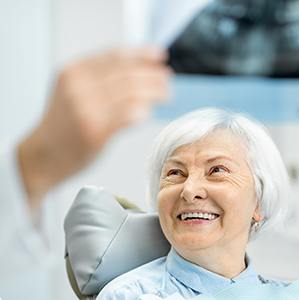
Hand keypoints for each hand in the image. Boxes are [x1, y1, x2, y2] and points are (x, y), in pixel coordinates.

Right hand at [17, 48, 171, 211]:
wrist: (42, 155)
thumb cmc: (64, 124)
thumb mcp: (73, 90)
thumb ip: (99, 78)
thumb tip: (141, 68)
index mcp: (73, 71)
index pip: (115, 56)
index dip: (142, 55)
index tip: (160, 56)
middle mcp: (78, 87)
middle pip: (127, 74)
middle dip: (153, 75)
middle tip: (167, 81)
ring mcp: (86, 109)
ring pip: (132, 93)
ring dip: (154, 93)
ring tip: (166, 95)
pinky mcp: (95, 131)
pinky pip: (129, 116)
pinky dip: (143, 112)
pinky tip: (148, 112)